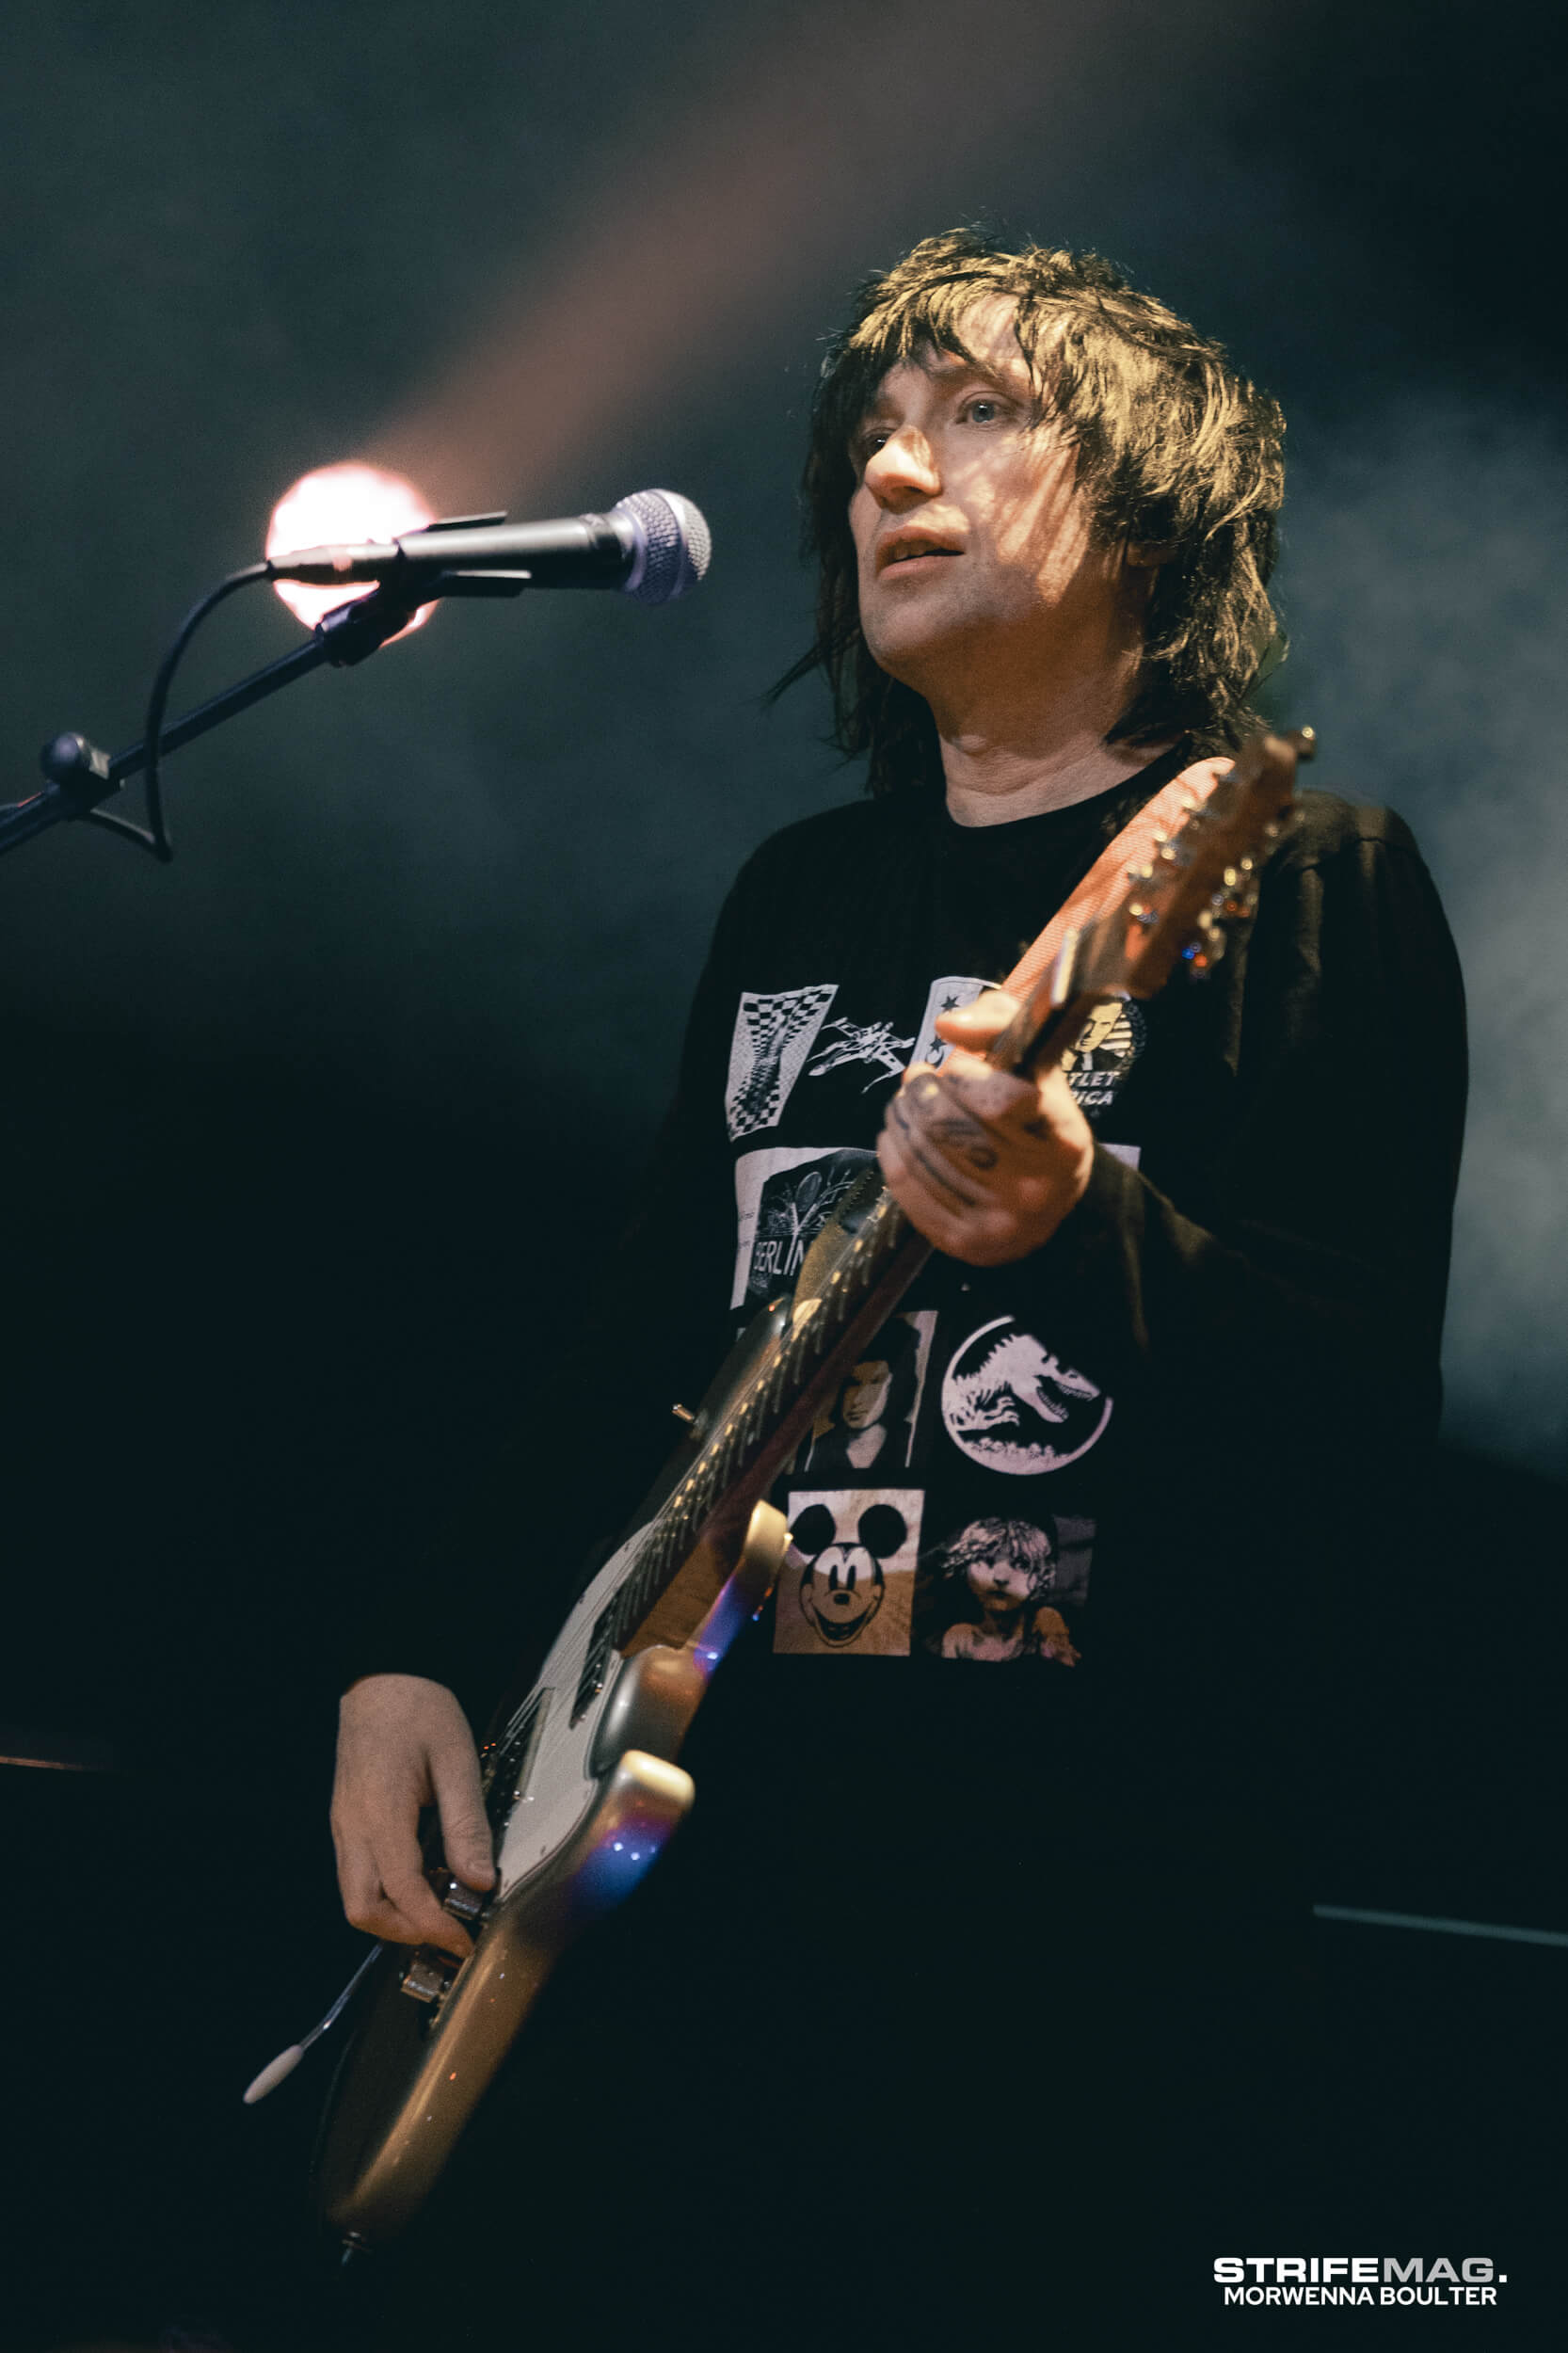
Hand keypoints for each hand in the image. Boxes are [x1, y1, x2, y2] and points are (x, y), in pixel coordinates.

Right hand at [331, 1674, 494, 1956]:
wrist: (383, 1678)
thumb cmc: (419, 1709)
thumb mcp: (457, 1761)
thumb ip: (467, 1825)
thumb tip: (478, 1881)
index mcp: (379, 1813)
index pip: (403, 1892)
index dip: (433, 1925)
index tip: (462, 1939)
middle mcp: (352, 1826)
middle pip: (362, 1909)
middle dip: (404, 1932)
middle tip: (447, 1930)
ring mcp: (344, 1824)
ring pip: (356, 1896)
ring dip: (394, 1914)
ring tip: (439, 1908)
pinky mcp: (347, 1819)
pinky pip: (357, 1872)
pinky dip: (386, 1891)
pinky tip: (421, 1878)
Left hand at [877, 991, 1093, 1265]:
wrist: (1050, 1203)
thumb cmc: (1036, 1121)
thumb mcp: (1036, 1068)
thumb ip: (998, 1024)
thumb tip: (947, 1025)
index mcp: (1063, 1142)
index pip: (1000, 1099)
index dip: (966, 1076)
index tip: (957, 1067)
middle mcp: (1035, 1188)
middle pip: (946, 1126)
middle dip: (919, 1091)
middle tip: (916, 1077)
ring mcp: (998, 1221)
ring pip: (919, 1153)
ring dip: (900, 1115)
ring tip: (905, 1102)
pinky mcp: (962, 1242)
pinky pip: (904, 1184)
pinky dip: (891, 1149)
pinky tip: (897, 1133)